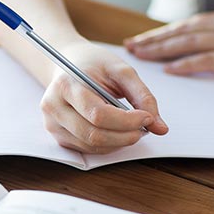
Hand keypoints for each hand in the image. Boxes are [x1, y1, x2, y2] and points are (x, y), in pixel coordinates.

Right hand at [40, 40, 168, 153]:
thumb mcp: (121, 70)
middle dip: (125, 136)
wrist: (66, 64)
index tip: (148, 118)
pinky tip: (116, 132)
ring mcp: (52, 124)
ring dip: (118, 142)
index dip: (127, 121)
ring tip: (132, 129)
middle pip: (93, 134)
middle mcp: (53, 107)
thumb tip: (160, 128)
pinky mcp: (57, 136)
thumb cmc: (94, 65)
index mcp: (66, 85)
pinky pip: (87, 149)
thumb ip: (143, 96)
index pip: (98, 114)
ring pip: (91, 146)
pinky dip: (108, 145)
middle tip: (144, 128)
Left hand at [124, 7, 213, 75]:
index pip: (183, 26)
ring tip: (141, 56)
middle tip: (129, 48)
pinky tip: (170, 70)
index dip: (158, 34)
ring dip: (162, 50)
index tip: (136, 41)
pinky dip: (188, 64)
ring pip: (190, 43)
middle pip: (181, 32)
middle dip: (152, 40)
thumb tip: (187, 48)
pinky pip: (210, 60)